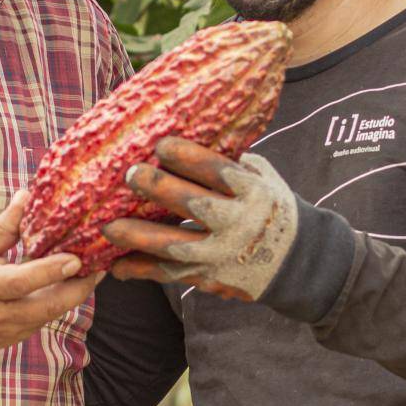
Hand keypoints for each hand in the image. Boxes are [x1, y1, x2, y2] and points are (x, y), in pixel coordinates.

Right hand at [0, 190, 99, 362]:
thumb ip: (4, 228)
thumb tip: (28, 194)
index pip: (22, 281)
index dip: (52, 270)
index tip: (77, 257)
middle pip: (51, 305)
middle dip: (82, 285)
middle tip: (102, 261)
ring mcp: (8, 331)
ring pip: (53, 312)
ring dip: (75, 292)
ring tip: (94, 266)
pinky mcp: (15, 338)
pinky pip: (45, 318)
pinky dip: (60, 299)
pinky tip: (72, 281)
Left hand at [101, 137, 299, 300]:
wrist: (296, 260)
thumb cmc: (268, 205)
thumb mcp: (261, 176)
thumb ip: (228, 160)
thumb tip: (187, 127)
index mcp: (252, 190)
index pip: (219, 172)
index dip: (189, 158)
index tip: (161, 144)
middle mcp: (238, 223)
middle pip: (195, 206)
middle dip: (161, 189)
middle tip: (130, 173)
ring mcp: (222, 254)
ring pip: (177, 247)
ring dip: (141, 237)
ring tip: (109, 227)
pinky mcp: (210, 277)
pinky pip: (172, 276)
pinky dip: (143, 271)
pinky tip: (117, 266)